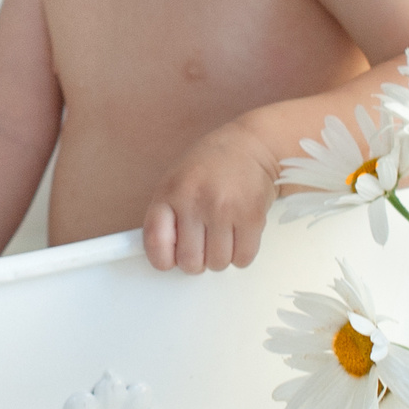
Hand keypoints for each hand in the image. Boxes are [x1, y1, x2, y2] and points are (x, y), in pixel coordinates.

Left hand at [142, 123, 276, 273]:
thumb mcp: (175, 182)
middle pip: (190, 262)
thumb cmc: (210, 166)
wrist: (250, 145)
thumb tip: (165, 256)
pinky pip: (242, 258)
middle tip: (202, 247)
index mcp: (170, 193)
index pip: (156, 243)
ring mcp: (224, 209)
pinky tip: (238, 236)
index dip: (163, 260)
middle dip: (196, 261)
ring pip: (217, 264)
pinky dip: (240, 255)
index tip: (169, 260)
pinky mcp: (251, 216)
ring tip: (222, 235)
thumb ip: (166, 216)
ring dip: (220, 257)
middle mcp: (194, 201)